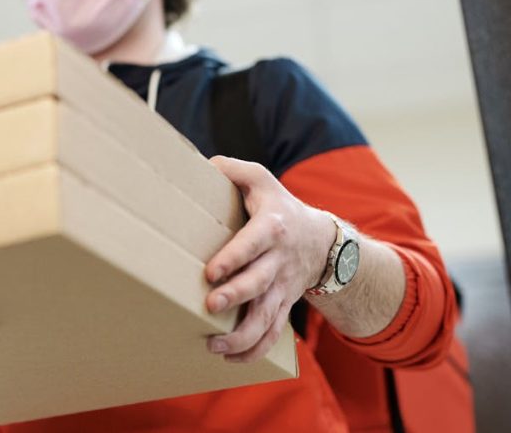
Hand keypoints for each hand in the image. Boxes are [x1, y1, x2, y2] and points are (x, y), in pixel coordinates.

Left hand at [203, 156, 334, 362]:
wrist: (323, 241)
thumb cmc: (278, 206)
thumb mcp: (260, 178)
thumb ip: (231, 169)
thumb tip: (202, 165)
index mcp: (272, 227)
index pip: (253, 243)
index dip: (234, 257)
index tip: (211, 271)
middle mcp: (279, 261)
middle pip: (259, 283)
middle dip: (236, 296)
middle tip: (210, 306)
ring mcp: (282, 287)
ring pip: (267, 318)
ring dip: (242, 336)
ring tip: (214, 345)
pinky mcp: (282, 306)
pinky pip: (272, 335)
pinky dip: (254, 351)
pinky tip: (229, 359)